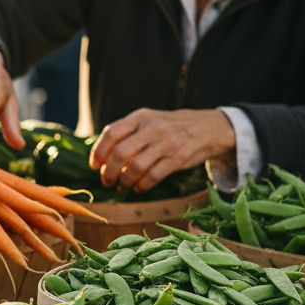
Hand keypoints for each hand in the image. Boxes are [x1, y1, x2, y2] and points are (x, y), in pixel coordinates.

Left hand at [89, 108, 235, 191]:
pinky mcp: (178, 158)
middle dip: (108, 172)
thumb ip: (128, 133)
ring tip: (122, 186)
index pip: (112, 133)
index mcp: (141, 117)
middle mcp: (153, 128)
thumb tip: (101, 156)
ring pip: (135, 167)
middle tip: (106, 181)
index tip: (94, 166)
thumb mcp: (150, 121)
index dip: (99, 152)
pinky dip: (141, 186)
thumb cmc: (171, 127)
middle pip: (120, 153)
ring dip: (124, 181)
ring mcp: (167, 143)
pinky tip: (138, 188)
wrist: (209, 127)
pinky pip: (153, 176)